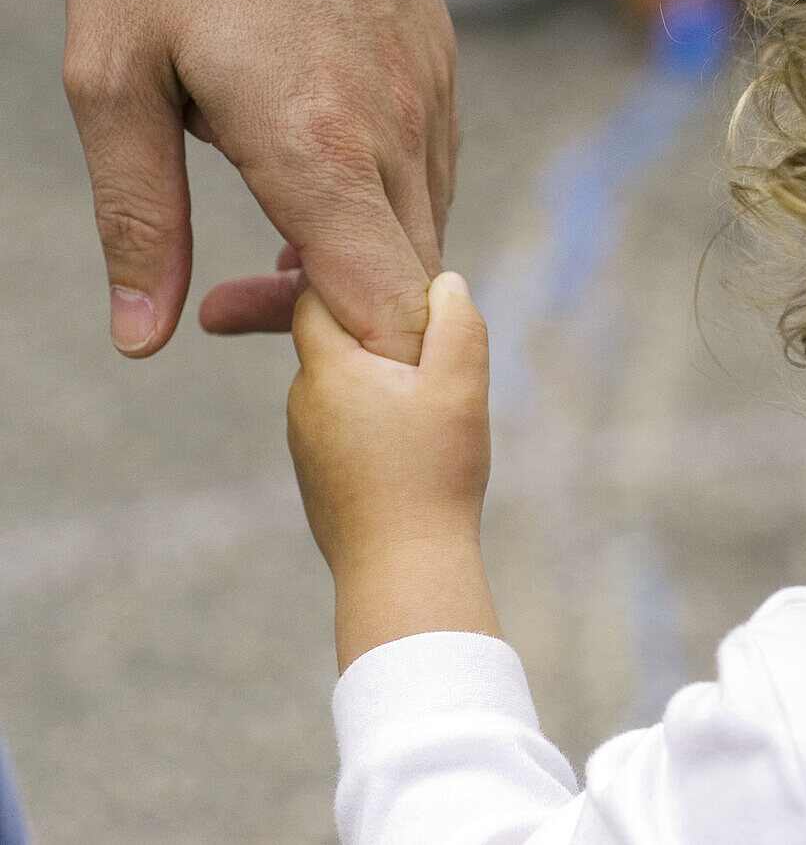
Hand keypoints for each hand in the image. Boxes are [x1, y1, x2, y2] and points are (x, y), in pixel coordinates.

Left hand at [63, 0, 456, 363]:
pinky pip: (429, 173)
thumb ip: (138, 219)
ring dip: (354, 261)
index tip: (249, 326)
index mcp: (319, 153)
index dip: (345, 361)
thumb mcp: (115, 80)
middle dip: (329, 318)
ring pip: (423, 233)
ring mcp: (431, 99)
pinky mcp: (440, 69)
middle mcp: (396, 137)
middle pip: (408, 290)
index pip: (386, 315)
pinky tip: (320, 170)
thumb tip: (142, 338)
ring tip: (267, 225)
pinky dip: (380, 206)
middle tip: (230, 292)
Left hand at [287, 272, 490, 577]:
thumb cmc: (432, 475)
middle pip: (329, 341)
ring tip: (421, 398)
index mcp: (327, 369)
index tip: (382, 276)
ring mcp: (304, 444)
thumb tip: (446, 280)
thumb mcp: (459, 387)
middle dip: (369, 332)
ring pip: (337, 386)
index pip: (313, 297)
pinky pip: (339, 426)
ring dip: (371, 380)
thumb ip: (457, 323)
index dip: (347, 280)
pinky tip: (406, 442)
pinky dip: (367, 419)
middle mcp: (302, 402)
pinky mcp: (317, 477)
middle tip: (420, 341)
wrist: (402, 573)